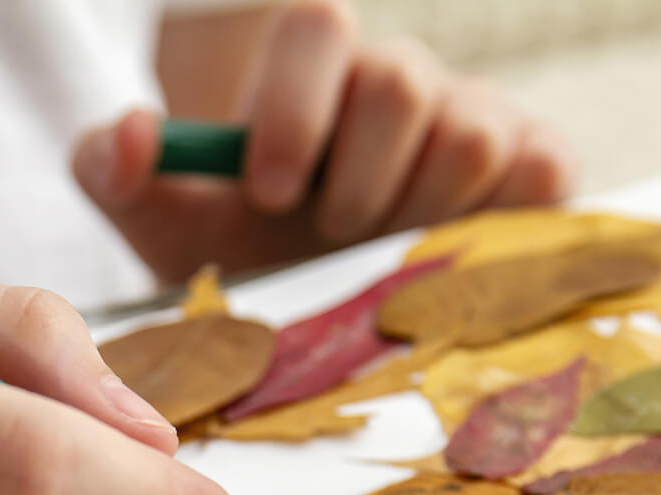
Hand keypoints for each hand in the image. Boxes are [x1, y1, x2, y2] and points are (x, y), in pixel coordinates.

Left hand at [73, 0, 574, 281]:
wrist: (312, 301)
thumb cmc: (236, 249)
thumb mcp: (161, 221)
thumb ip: (115, 171)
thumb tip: (135, 134)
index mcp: (310, 70)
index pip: (315, 25)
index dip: (293, 107)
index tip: (265, 191)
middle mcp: (397, 82)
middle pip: (400, 80)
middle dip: (355, 179)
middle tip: (326, 236)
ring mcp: (472, 119)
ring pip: (471, 131)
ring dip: (416, 212)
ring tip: (379, 256)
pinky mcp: (532, 168)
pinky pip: (545, 173)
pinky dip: (505, 220)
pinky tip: (448, 260)